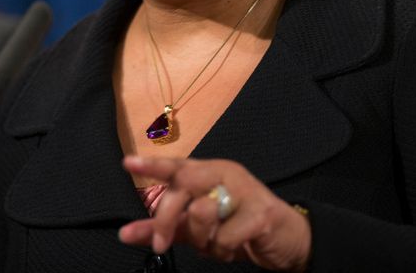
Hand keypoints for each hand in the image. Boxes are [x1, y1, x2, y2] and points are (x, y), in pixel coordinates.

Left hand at [119, 156, 310, 271]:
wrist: (288, 240)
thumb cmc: (241, 228)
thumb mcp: (198, 230)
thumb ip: (166, 228)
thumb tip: (126, 233)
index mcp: (209, 173)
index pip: (177, 165)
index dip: (152, 165)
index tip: (127, 163)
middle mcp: (225, 174)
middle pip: (183, 184)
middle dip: (166, 218)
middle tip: (162, 244)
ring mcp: (245, 190)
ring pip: (202, 212)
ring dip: (202, 240)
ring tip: (216, 243)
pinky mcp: (261, 212)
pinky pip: (224, 237)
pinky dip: (223, 251)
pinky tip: (234, 247)